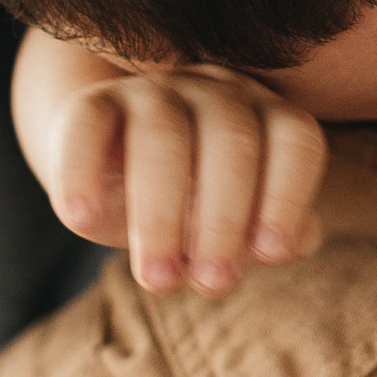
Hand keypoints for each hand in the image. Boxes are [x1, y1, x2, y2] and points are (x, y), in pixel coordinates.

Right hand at [45, 64, 327, 295]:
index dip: (286, 197)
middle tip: (211, 285)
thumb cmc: (197, 203)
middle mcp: (217, 93)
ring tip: (158, 280)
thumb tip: (290, 246)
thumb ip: (276, 234)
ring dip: (161, 215)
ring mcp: (154, 91)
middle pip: (231, 141)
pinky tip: (83, 222)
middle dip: (223, 220)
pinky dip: (82, 171)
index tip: (269, 255)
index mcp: (266, 116)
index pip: (294, 140)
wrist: (116, 173)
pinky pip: (88, 125)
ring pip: (163, 136)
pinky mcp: (93, 103)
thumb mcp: (240, 222)